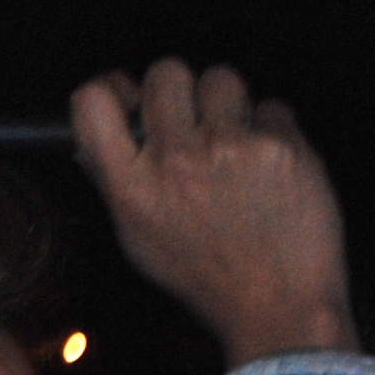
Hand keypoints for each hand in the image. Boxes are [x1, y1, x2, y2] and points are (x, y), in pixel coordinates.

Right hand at [70, 59, 356, 367]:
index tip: (129, 97)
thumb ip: (117, 180)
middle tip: (194, 119)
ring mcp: (230, 148)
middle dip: (180, 89)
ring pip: (222, 79)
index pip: (94, 101)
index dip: (113, 89)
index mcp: (131, 185)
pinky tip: (270, 167)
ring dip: (229, 104)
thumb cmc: (207, 274)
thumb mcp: (137, 236)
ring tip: (237, 144)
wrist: (278, 302)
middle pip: (167, 72)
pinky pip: (271, 107)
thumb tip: (102, 131)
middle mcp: (175, 160)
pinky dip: (272, 130)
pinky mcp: (280, 145)